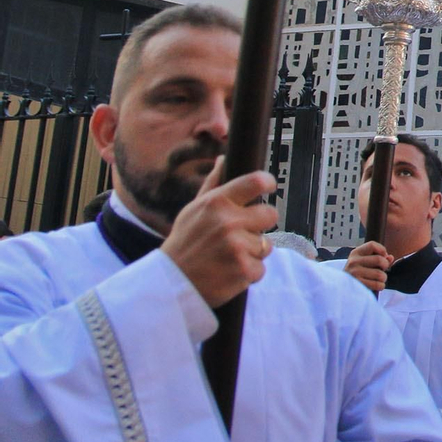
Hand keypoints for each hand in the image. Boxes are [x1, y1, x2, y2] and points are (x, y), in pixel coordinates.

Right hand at [160, 158, 278, 307]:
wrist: (170, 284)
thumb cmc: (184, 242)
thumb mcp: (193, 210)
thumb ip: (213, 184)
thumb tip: (224, 158)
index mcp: (216, 203)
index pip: (255, 181)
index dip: (267, 182)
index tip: (269, 186)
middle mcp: (228, 222)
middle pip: (270, 215)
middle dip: (259, 225)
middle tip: (238, 234)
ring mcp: (237, 247)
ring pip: (266, 244)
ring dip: (252, 252)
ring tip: (227, 256)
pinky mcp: (243, 270)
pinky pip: (261, 267)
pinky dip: (248, 272)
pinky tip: (228, 272)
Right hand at [343, 239, 392, 293]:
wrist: (342, 288)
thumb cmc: (358, 273)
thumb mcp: (365, 261)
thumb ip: (379, 257)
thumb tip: (390, 258)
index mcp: (356, 253)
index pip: (372, 245)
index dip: (382, 250)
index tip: (383, 257)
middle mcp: (353, 261)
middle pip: (379, 259)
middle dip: (385, 265)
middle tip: (383, 269)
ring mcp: (354, 273)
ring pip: (380, 274)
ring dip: (383, 278)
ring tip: (379, 279)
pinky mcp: (357, 285)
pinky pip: (377, 284)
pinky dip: (381, 286)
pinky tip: (377, 285)